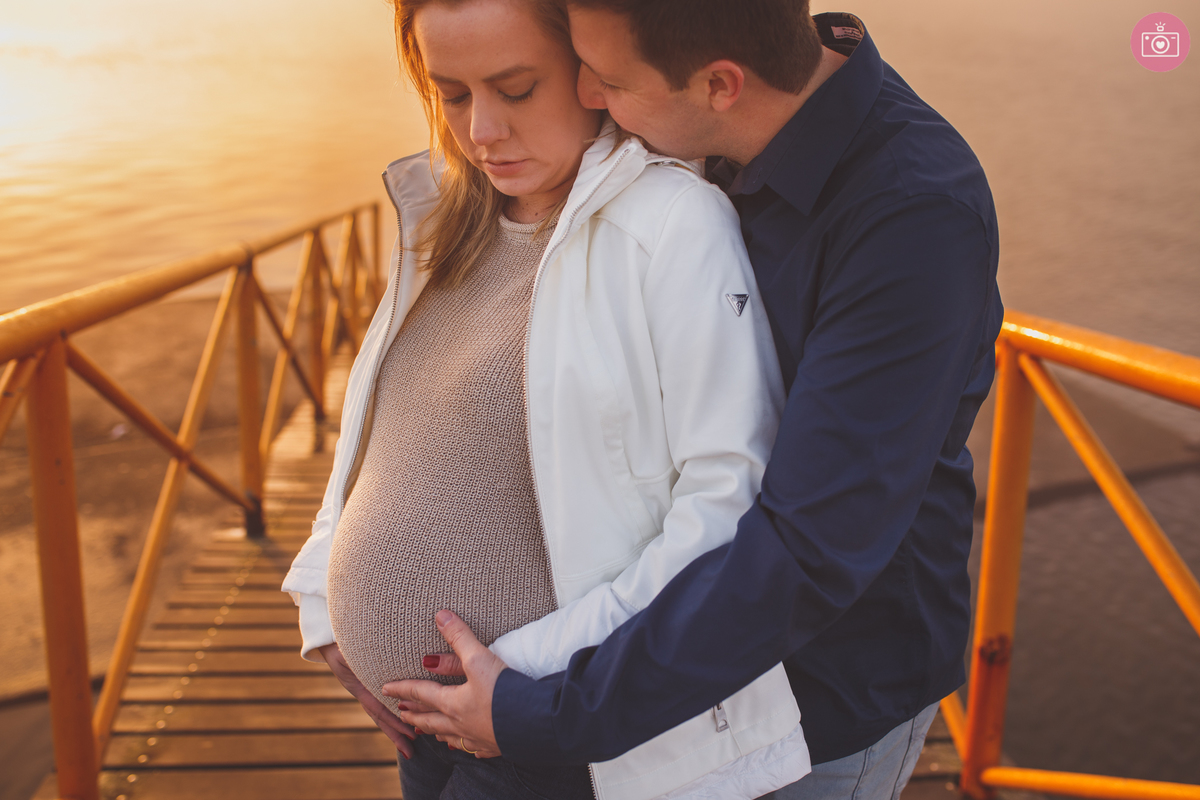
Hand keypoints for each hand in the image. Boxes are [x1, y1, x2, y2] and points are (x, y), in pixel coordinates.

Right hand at [318, 642, 415, 757]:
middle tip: (410, 750)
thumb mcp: (345, 650)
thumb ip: (355, 659)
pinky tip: (402, 713)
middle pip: (379, 715)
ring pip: (379, 709)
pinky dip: (390, 709)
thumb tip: (358, 662)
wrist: (326, 634)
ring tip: (409, 740)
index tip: (409, 734)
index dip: (394, 722)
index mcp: (358, 685)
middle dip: (395, 732)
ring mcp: (362, 686)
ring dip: (394, 725)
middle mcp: (361, 689)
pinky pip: (379, 698)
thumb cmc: (338, 639)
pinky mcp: (366, 680)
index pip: (378, 709)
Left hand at [382, 610, 504, 758]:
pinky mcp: (496, 745)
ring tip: (429, 733)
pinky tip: (469, 748)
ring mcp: (478, 737)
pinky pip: (475, 748)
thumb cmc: (504, 691)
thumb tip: (440, 615)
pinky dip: (468, 746)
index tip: (385, 690)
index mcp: (453, 703)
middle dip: (415, 716)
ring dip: (437, 732)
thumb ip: (459, 637)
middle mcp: (460, 723)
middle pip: (431, 720)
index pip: (421, 693)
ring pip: (450, 737)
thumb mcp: (479, 659)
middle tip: (401, 714)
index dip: (402, 689)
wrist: (534, 723)